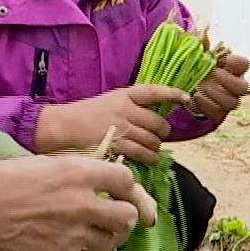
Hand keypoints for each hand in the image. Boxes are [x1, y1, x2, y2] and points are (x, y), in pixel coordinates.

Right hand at [0, 153, 157, 250]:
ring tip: (89, 244)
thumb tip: (95, 183)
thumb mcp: (41, 164)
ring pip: (113, 246)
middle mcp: (84, 203)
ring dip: (105, 245)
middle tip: (108, 223)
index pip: (126, 181)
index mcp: (78, 172)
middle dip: (122, 220)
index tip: (121, 197)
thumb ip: (74, 173)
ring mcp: (75, 234)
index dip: (127, 190)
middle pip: (127, 217)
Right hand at [34, 85, 188, 164]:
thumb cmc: (86, 115)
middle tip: (158, 135)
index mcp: (124, 95)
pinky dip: (149, 157)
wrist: (63, 127)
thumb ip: (131, 107)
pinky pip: (143, 153)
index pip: (153, 92)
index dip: (172, 94)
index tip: (186, 97)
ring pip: (153, 140)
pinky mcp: (118, 145)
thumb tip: (153, 118)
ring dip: (156, 147)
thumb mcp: (110, 102)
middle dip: (162, 131)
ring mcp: (122, 128)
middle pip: (158, 122)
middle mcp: (126, 110)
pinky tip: (149, 159)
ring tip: (152, 149)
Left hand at [185, 51, 249, 123]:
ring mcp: (228, 101)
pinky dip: (205, 106)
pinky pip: (217, 114)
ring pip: (232, 102)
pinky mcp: (218, 114)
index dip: (236, 62)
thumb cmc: (197, 69)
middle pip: (244, 87)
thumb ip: (201, 46)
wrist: (189, 91)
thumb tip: (201, 33)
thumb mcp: (198, 56)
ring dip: (215, 94)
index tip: (224, 59)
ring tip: (199, 87)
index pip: (244, 64)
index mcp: (233, 69)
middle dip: (227, 81)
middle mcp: (235, 86)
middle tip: (212, 74)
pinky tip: (194, 98)